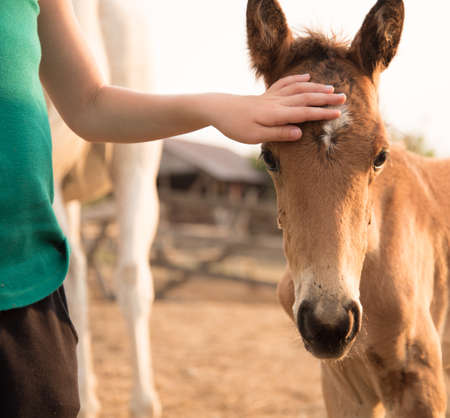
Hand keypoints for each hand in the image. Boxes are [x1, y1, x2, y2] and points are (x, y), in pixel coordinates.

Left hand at [211, 74, 345, 143]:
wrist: (218, 109)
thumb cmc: (235, 126)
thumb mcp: (255, 136)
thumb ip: (278, 134)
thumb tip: (299, 133)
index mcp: (276, 114)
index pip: (304, 113)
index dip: (322, 113)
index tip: (338, 114)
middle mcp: (277, 102)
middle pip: (306, 98)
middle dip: (326, 98)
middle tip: (343, 98)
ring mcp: (272, 96)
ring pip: (298, 89)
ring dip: (316, 88)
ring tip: (331, 88)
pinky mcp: (266, 94)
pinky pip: (285, 83)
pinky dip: (298, 79)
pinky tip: (307, 77)